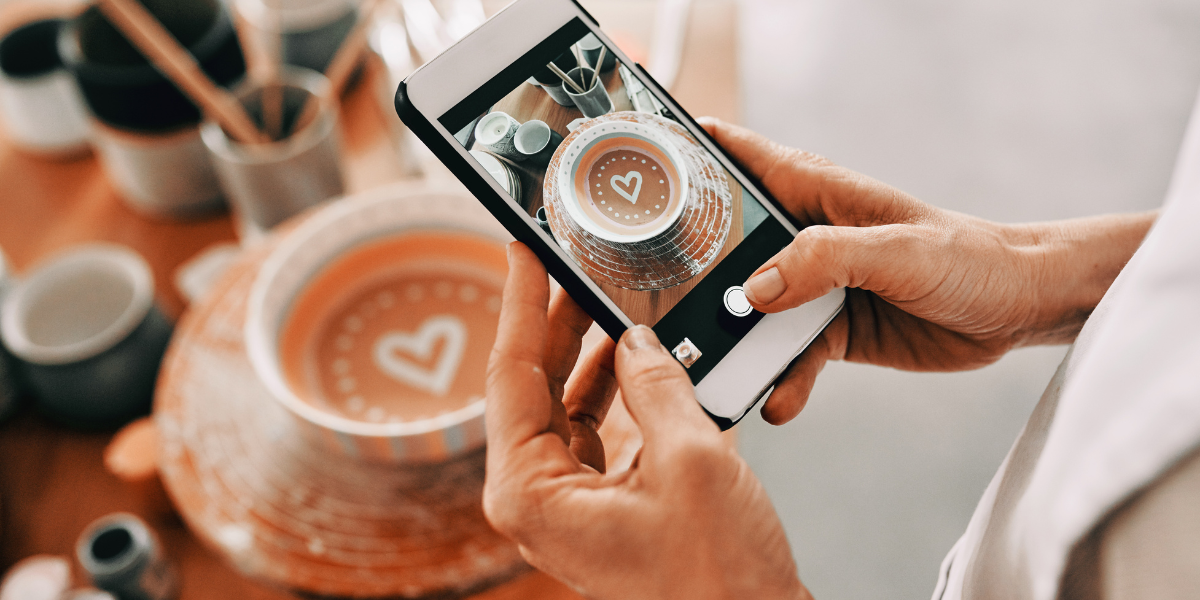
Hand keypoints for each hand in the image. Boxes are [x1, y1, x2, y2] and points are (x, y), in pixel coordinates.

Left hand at [483, 243, 810, 599]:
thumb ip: (657, 385)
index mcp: (530, 492)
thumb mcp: (690, 459)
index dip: (520, 303)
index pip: (510, 375)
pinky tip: (637, 359)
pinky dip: (616, 393)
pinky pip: (595, 432)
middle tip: (570, 265)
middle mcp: (536, 499)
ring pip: (564, 406)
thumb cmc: (717, 580)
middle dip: (555, 323)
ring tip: (607, 301)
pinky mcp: (600, 506)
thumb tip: (638, 339)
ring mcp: (567, 504)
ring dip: (589, 355)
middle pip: (533, 386)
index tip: (521, 250)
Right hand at [698, 118, 1155, 424]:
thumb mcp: (896, 249)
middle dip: (693, 276)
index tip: (640, 180)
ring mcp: (813, 285)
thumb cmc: (970, 257)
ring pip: (749, 312)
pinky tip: (777, 400)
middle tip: (661, 309)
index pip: (736, 157)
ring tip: (719, 374)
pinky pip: (786, 356)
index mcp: (814, 192)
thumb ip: (824, 260)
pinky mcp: (828, 329)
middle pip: (727, 248)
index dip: (686, 159)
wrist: (1019, 308)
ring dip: (732, 343)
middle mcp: (804, 237)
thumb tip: (756, 288)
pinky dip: (776, 379)